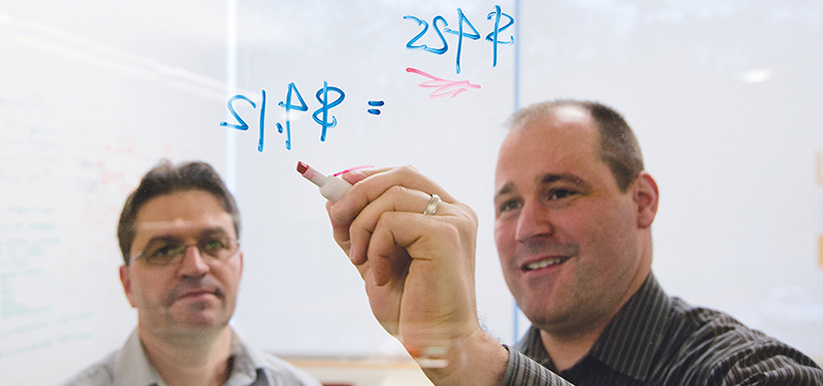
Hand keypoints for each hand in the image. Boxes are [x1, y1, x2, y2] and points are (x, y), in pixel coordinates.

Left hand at [326, 166, 506, 384]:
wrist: (434, 342)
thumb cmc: (411, 307)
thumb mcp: (374, 260)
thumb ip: (359, 230)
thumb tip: (332, 199)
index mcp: (444, 213)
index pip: (405, 175)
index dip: (369, 176)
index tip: (337, 186)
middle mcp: (455, 211)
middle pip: (400, 174)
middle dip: (359, 191)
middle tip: (335, 216)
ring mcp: (454, 221)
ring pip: (392, 196)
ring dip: (363, 227)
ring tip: (361, 261)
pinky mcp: (447, 235)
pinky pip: (393, 221)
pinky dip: (377, 246)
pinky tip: (382, 274)